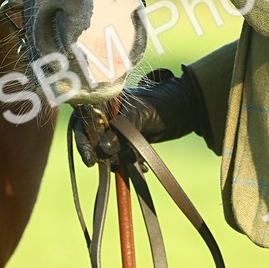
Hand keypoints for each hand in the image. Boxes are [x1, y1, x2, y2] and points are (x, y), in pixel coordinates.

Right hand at [73, 67, 208, 166]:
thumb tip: (104, 148)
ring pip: (107, 151)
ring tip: (136, 159)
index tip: (91, 160)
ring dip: (119, 160)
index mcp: (106, 101)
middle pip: (93, 139)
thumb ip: (120, 129)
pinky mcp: (127, 141)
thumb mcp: (141, 114)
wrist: (185, 109)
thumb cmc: (162, 104)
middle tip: (114, 163)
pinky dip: (128, 163)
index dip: (83, 141)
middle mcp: (108, 115)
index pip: (84, 121)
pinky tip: (142, 165)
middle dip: (102, 154)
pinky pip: (120, 156)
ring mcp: (117, 129)